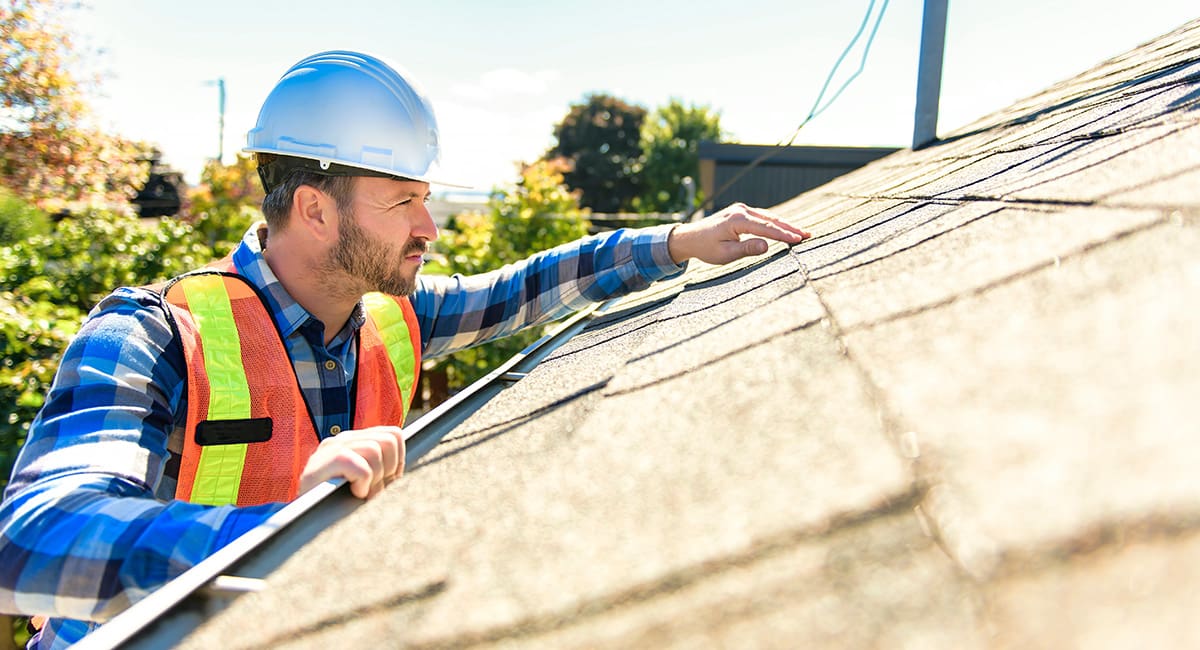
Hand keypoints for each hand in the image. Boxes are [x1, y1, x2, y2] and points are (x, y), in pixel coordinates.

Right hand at [297, 426, 404, 498]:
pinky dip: (362, 484)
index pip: (393, 435)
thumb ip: (386, 470)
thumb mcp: (370, 485)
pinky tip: (353, 494)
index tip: (387, 483)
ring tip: (362, 495)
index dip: (398, 462)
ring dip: (374, 480)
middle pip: (388, 440)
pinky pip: (359, 466)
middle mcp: (343, 438)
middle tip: (373, 491)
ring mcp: (330, 447)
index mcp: (356, 441)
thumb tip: (411, 468)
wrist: (305, 524)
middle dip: (388, 471)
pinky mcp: (322, 462)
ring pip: (374, 450)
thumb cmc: (342, 506)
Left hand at [668, 203, 810, 264]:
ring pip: (768, 216)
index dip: (783, 235)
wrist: (691, 238)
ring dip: (785, 225)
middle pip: (771, 219)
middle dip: (790, 228)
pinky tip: (786, 229)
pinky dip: (775, 223)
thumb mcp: (726, 253)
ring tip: (802, 233)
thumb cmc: (707, 248)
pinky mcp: (742, 212)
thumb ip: (747, 249)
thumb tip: (767, 246)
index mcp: (737, 220)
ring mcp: (741, 209)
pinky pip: (762, 217)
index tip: (799, 240)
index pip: (766, 228)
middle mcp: (741, 210)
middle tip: (808, 235)